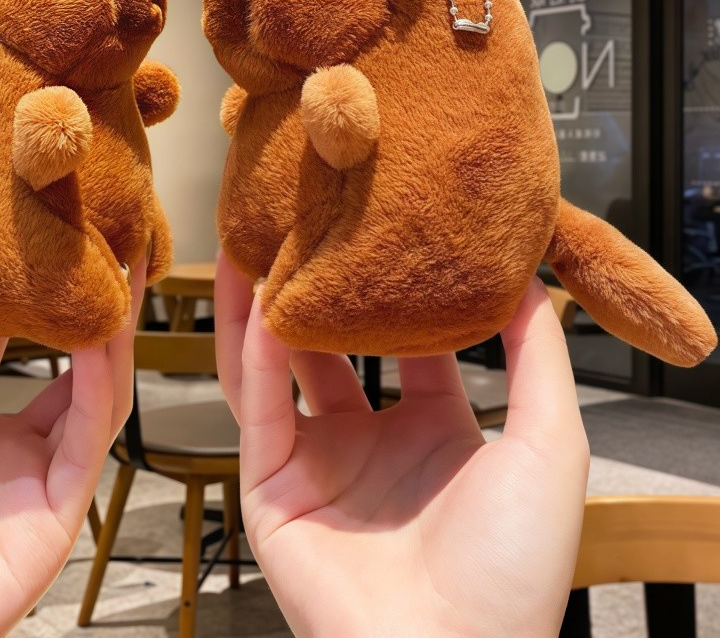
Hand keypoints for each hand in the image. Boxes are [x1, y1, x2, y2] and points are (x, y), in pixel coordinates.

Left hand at [0, 257, 144, 637]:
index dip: (7, 298)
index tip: (18, 243)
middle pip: (56, 367)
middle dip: (79, 312)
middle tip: (93, 250)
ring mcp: (28, 482)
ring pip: (90, 395)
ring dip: (109, 336)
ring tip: (118, 274)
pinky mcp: (53, 514)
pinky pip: (91, 437)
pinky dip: (105, 382)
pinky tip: (105, 332)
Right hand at [215, 255, 589, 637]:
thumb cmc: (512, 572)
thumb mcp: (549, 446)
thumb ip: (538, 358)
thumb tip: (529, 278)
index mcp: (435, 433)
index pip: (408, 342)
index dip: (394, 289)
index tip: (384, 230)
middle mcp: (370, 443)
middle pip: (330, 348)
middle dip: (315, 291)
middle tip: (304, 226)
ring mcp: (318, 464)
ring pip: (276, 370)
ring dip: (259, 310)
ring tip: (249, 245)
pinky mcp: (272, 488)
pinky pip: (258, 408)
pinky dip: (254, 354)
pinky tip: (255, 301)